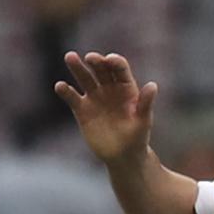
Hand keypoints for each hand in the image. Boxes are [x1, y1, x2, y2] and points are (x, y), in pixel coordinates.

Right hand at [55, 52, 156, 166]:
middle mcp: (109, 88)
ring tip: (70, 57)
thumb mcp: (143, 121)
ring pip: (84, 78)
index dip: (115, 62)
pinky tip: (60, 86)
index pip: (120, 69)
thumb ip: (146, 103)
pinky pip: (72, 97)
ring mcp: (94, 97)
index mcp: (126, 87)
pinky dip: (66, 91)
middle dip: (96, 62)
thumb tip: (153, 85)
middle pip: (101, 69)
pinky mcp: (82, 110)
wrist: (123, 156)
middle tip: (90, 57)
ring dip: (77, 68)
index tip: (109, 60)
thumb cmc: (137, 137)